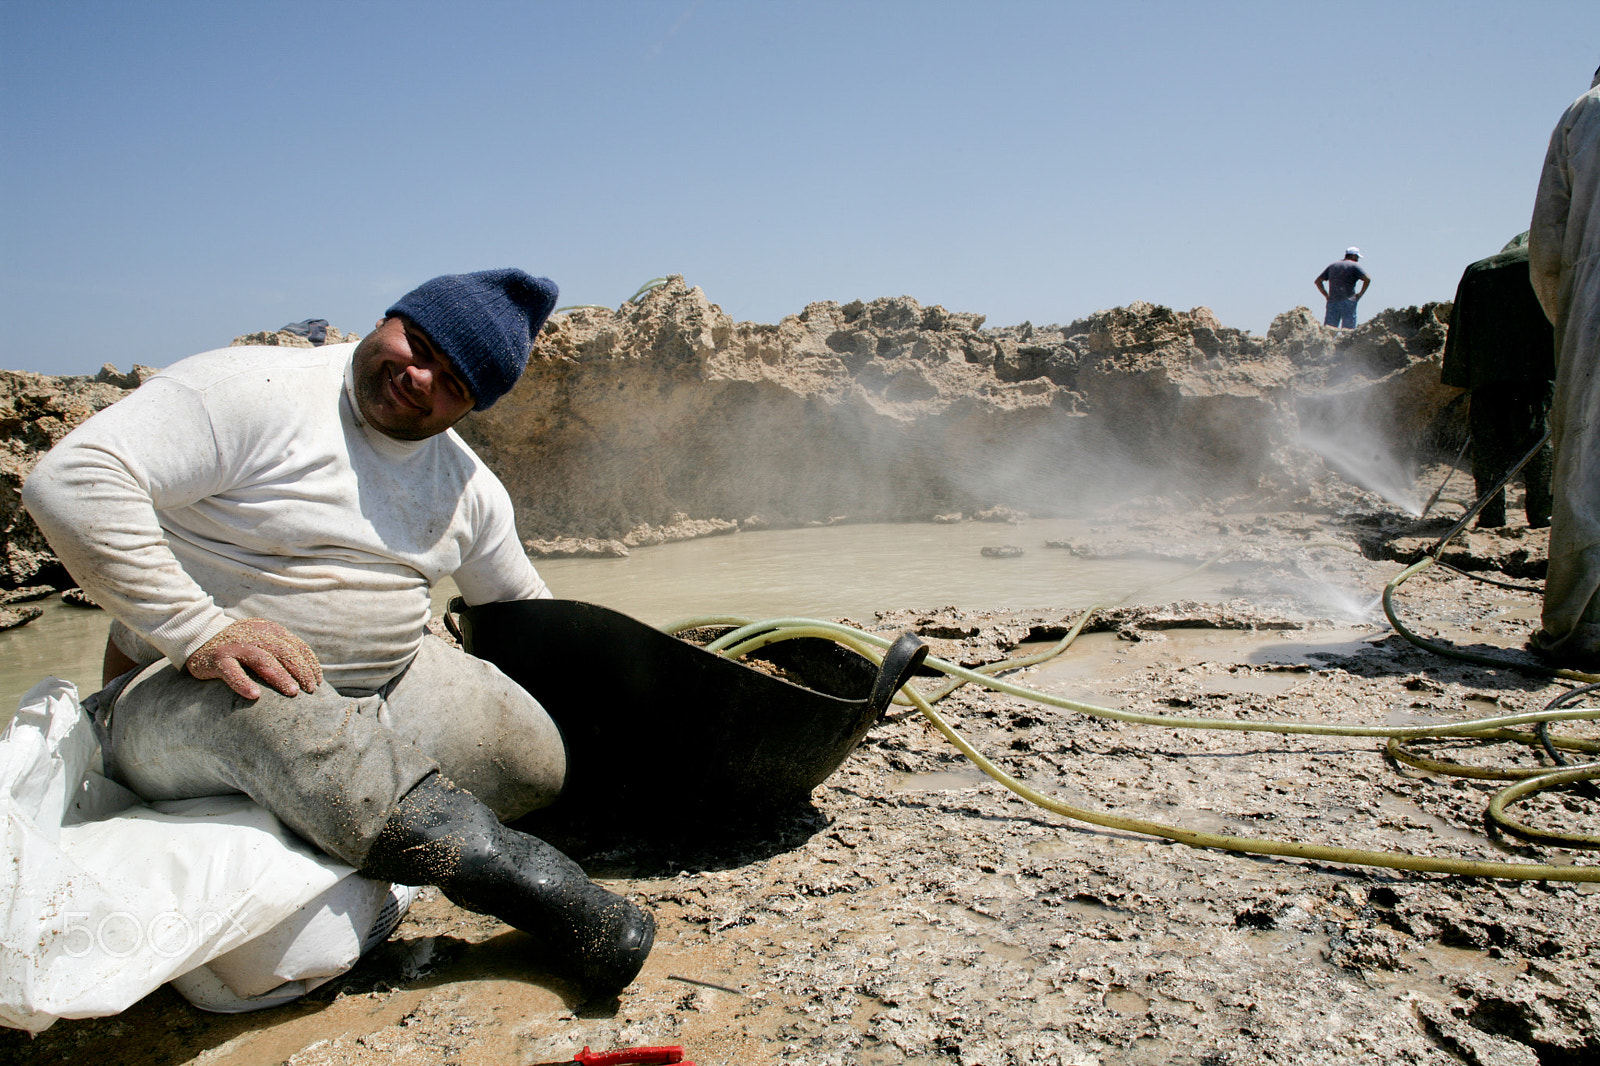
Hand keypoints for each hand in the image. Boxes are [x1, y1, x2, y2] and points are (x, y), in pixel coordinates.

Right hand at [185, 618, 323, 698]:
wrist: (197, 635)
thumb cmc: (237, 644)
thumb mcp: (261, 641)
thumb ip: (280, 651)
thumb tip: (307, 673)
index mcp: (269, 630)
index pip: (296, 645)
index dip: (310, 663)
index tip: (318, 681)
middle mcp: (255, 635)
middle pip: (284, 652)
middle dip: (301, 670)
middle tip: (310, 689)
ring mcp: (236, 646)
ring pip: (263, 660)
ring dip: (280, 676)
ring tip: (293, 692)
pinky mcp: (218, 658)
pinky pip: (232, 671)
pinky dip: (243, 682)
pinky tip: (254, 695)